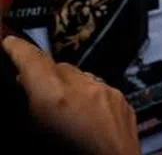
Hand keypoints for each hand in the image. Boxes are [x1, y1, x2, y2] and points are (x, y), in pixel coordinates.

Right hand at [3, 36, 139, 154]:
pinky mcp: (124, 102)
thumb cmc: (67, 154)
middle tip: (30, 90)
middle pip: (57, 68)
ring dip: (67, 86)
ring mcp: (108, 93)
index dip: (18, 50)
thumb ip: (30, 108)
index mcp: (55, 98)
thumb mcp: (34, 133)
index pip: (33, 61)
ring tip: (58, 108)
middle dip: (43, 76)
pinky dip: (87, 96)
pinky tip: (83, 116)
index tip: (8, 43)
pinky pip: (99, 90)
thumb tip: (27, 89)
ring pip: (81, 77)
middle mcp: (84, 88)